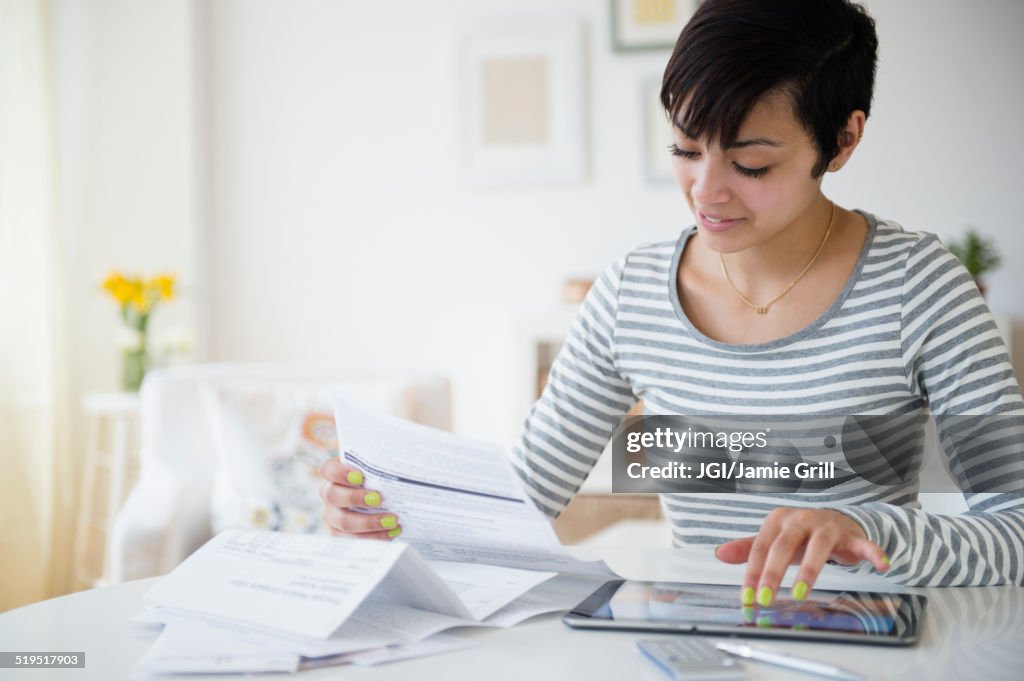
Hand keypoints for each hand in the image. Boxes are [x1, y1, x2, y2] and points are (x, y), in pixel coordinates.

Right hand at [319, 458, 401, 539]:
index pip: (328, 470)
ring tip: (392, 521)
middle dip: (356, 498)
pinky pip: (352, 539)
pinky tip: (391, 533)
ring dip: (368, 522)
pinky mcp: (341, 535)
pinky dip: (374, 537)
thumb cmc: (379, 481)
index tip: (359, 476)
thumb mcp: (379, 471)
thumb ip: (384, 466)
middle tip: (379, 499)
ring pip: (343, 521)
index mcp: (335, 475)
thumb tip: (409, 459)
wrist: (384, 503)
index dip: (340, 473)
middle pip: (333, 495)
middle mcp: (330, 495)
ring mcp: (333, 516)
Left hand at [714, 508, 888, 605]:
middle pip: (784, 545)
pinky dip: (872, 552)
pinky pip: (863, 543)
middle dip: (773, 573)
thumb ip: (748, 548)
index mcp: (778, 520)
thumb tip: (719, 553)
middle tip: (766, 597)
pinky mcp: (851, 534)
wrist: (836, 520)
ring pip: (818, 546)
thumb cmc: (800, 535)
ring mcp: (827, 526)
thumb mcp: (773, 540)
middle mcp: (801, 519)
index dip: (752, 573)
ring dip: (809, 570)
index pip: (761, 548)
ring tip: (800, 593)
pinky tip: (880, 565)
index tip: (747, 598)